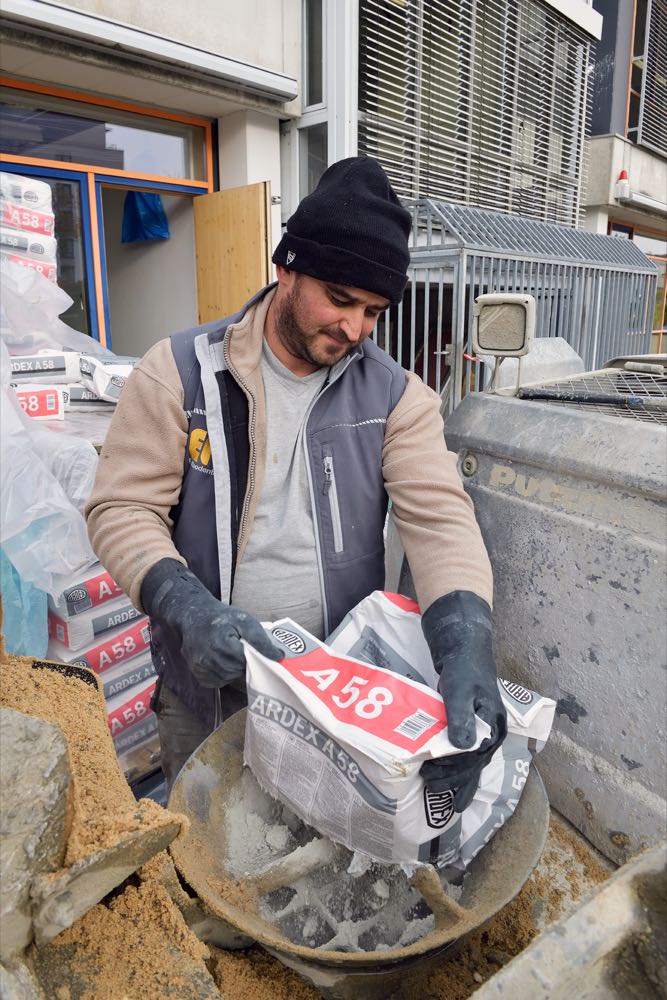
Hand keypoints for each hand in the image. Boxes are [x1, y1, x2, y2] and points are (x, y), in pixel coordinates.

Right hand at [140, 558, 281, 687]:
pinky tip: (223, 661)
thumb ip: (261, 640)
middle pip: (237, 672)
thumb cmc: (222, 618)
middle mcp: (207, 658)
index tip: (254, 649)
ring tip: (232, 654)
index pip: (246, 661)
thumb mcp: (245, 621)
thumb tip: (278, 656)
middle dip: (244, 663)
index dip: (253, 656)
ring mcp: (200, 667)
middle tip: (243, 651)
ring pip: (228, 679)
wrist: (195, 616)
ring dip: (234, 670)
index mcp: (221, 644)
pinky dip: (223, 675)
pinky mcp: (197, 673)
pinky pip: (217, 682)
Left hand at [420, 590, 506, 810]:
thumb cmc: (464, 668)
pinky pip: (467, 754)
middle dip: (455, 780)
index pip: (475, 756)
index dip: (455, 769)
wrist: (465, 649)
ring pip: (472, 762)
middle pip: (475, 764)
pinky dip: (459, 768)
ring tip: (441, 793)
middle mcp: (492, 732)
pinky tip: (451, 780)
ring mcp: (484, 731)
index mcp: (493, 725)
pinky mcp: (473, 727)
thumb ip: (460, 717)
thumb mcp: (460, 690)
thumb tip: (463, 748)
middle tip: (433, 789)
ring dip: (457, 779)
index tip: (433, 773)